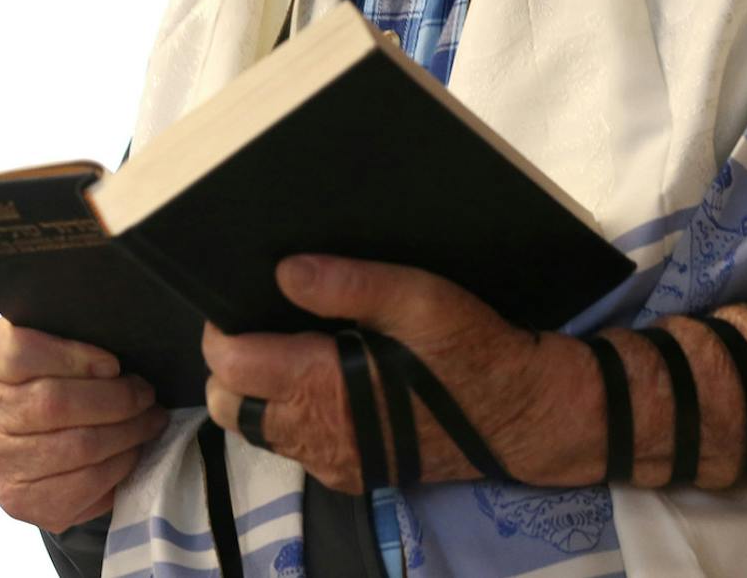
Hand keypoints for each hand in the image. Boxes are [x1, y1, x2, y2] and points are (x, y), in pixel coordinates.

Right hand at [0, 319, 170, 530]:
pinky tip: (131, 451)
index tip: (113, 363)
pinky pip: (81, 485)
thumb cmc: (54, 372)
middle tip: (147, 394)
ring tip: (150, 420)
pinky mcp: (18, 499)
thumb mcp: (54, 336)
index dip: (74, 357)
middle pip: (55, 404)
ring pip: (77, 447)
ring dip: (128, 433)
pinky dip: (118, 467)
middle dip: (117, 399)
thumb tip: (123, 337)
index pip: (20, 352)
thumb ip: (74, 330)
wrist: (30, 432)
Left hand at [202, 256, 594, 493]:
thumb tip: (283, 270)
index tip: (238, 301)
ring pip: (258, 431)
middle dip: (229, 368)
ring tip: (290, 351)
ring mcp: (332, 462)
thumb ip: (348, 284)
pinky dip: (291, 417)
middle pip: (228, 407)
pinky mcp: (352, 475)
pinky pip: (296, 449)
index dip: (222, 331)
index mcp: (322, 388)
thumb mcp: (419, 299)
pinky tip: (324, 383)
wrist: (524, 414)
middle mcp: (316, 435)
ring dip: (258, 394)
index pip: (230, 367)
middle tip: (260, 327)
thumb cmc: (472, 350)